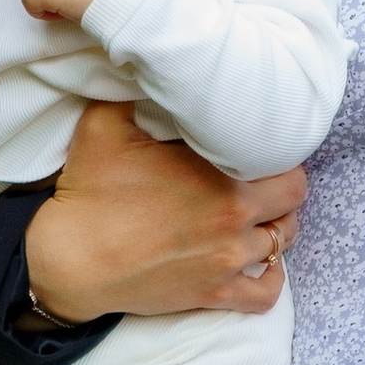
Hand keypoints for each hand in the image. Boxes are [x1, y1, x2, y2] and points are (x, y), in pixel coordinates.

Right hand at [24, 100, 305, 321]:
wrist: (70, 260)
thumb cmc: (90, 193)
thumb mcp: (108, 124)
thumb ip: (141, 93)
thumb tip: (157, 69)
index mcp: (223, 176)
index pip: (285, 159)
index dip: (276, 148)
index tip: (258, 143)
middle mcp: (235, 220)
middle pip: (294, 199)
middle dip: (283, 185)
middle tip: (262, 176)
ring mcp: (228, 262)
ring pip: (283, 242)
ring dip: (276, 225)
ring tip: (258, 213)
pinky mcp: (214, 294)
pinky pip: (267, 295)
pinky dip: (272, 280)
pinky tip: (261, 264)